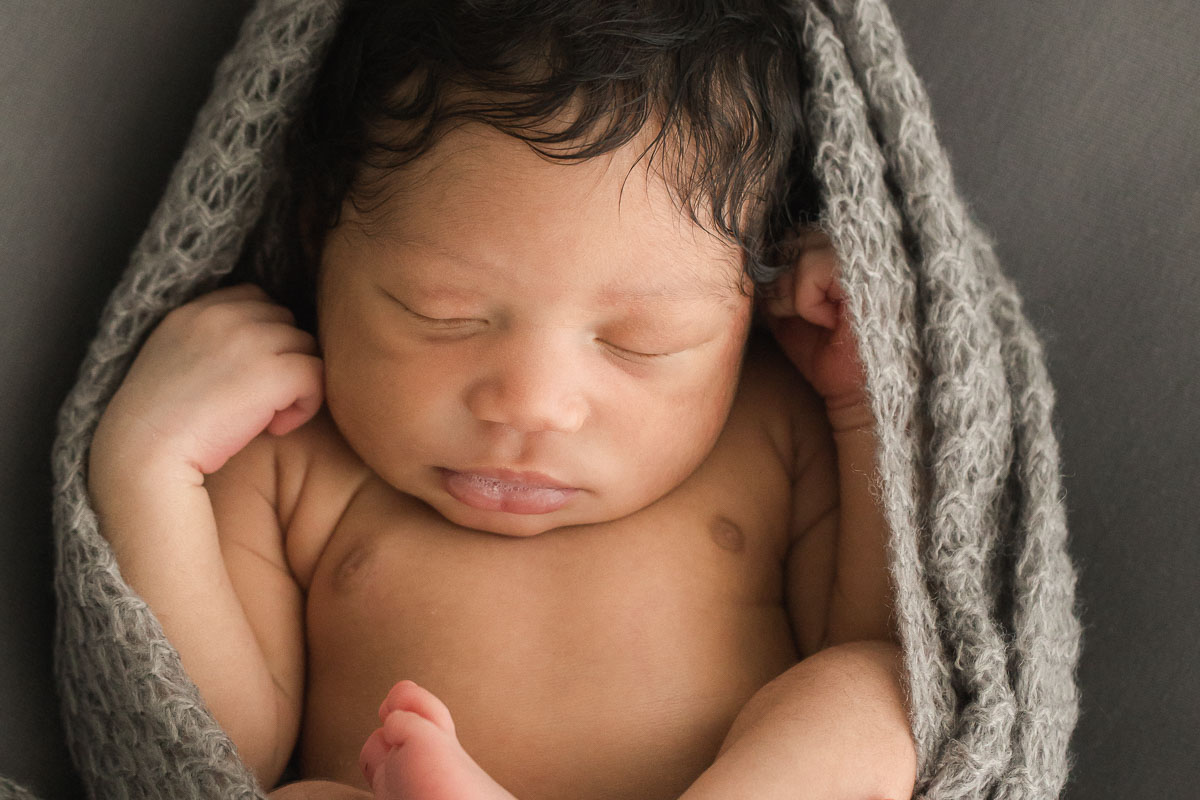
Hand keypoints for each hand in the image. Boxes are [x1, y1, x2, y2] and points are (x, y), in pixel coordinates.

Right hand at [90, 283, 323, 483]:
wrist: (142, 457)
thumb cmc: (159, 426)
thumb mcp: (174, 360)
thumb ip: (210, 341)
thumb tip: (260, 348)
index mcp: (194, 311)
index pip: (255, 298)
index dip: (264, 335)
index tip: (248, 374)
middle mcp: (223, 316)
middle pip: (287, 322)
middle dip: (281, 359)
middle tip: (256, 401)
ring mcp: (250, 341)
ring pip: (306, 348)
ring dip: (295, 383)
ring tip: (265, 417)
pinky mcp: (272, 373)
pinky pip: (317, 376)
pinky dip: (306, 404)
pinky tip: (276, 428)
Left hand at [760, 228, 869, 421]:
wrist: (862, 392)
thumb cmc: (831, 355)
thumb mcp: (789, 313)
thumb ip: (774, 283)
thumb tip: (750, 263)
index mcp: (842, 253)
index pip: (796, 232)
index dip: (780, 263)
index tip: (785, 302)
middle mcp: (858, 246)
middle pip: (796, 235)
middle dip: (782, 276)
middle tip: (795, 312)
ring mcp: (867, 255)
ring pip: (802, 246)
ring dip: (794, 290)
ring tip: (814, 318)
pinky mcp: (869, 271)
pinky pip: (814, 267)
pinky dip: (808, 299)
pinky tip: (830, 321)